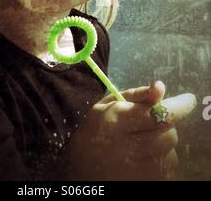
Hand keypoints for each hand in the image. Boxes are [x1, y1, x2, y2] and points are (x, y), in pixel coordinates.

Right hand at [65, 81, 195, 180]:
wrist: (81, 169)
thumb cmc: (95, 130)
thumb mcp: (107, 105)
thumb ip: (135, 95)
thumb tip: (160, 87)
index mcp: (116, 122)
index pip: (157, 114)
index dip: (178, 107)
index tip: (188, 100)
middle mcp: (128, 147)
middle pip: (169, 133)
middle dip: (166, 124)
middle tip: (153, 121)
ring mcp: (137, 169)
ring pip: (170, 151)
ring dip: (163, 141)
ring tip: (143, 140)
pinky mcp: (145, 182)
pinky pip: (167, 167)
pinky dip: (161, 158)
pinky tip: (143, 155)